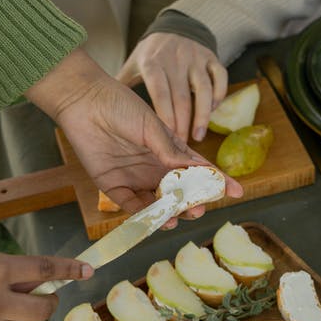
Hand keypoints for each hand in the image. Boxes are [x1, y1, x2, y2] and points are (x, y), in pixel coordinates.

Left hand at [26, 49, 241, 219]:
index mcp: (169, 150)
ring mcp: (135, 178)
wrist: (83, 101)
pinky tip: (156, 219)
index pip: (198, 169)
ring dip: (170, 213)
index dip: (218, 181)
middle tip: (199, 209)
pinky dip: (145, 216)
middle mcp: (155, 167)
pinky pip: (132, 207)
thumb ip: (170, 150)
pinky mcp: (114, 186)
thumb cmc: (119, 105)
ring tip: (179, 217)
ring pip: (159, 204)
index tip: (237, 191)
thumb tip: (192, 170)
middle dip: (192, 203)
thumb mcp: (151, 126)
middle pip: (180, 193)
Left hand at [117, 33, 227, 142]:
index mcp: (153, 62)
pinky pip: (220, 77)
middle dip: (183, 124)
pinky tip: (212, 112)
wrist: (173, 28)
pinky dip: (218, 96)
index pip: (161, 93)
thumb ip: (122, 86)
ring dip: (203, 115)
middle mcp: (175, 58)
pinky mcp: (211, 57)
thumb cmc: (151, 55)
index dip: (166, 116)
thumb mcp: (133, 66)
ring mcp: (195, 57)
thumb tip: (100, 109)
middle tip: (181, 148)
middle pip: (182, 96)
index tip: (167, 139)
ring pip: (204, 89)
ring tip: (198, 136)